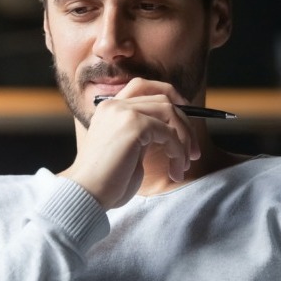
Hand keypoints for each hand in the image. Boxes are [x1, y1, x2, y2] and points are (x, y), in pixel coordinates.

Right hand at [60, 79, 200, 208]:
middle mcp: (115, 104)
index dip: (170, 96)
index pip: (144, 86)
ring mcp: (123, 112)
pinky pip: (169, 133)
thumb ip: (143, 135)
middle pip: (163, 98)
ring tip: (184, 164)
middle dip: (185, 124)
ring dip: (185, 139)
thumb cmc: (106, 182)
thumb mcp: (127, 150)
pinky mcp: (134, 125)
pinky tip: (175, 169)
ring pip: (170, 112)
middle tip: (193, 151)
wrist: (87, 194)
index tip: (186, 119)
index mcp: (109, 108)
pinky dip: (178, 151)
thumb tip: (172, 132)